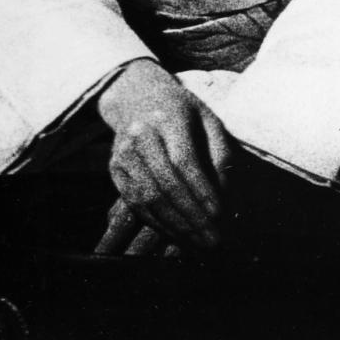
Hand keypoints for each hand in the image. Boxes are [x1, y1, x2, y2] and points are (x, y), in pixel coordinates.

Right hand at [94, 58, 230, 250]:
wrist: (136, 96)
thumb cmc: (182, 111)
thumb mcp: (209, 121)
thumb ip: (221, 155)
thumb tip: (224, 195)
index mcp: (168, 118)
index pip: (184, 162)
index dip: (201, 191)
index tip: (220, 215)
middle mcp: (141, 136)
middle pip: (165, 185)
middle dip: (191, 217)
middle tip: (213, 239)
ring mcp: (124, 154)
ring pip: (148, 199)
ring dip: (175, 226)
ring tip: (199, 243)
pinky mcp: (115, 170)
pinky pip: (136, 203)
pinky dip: (158, 223)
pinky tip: (177, 234)